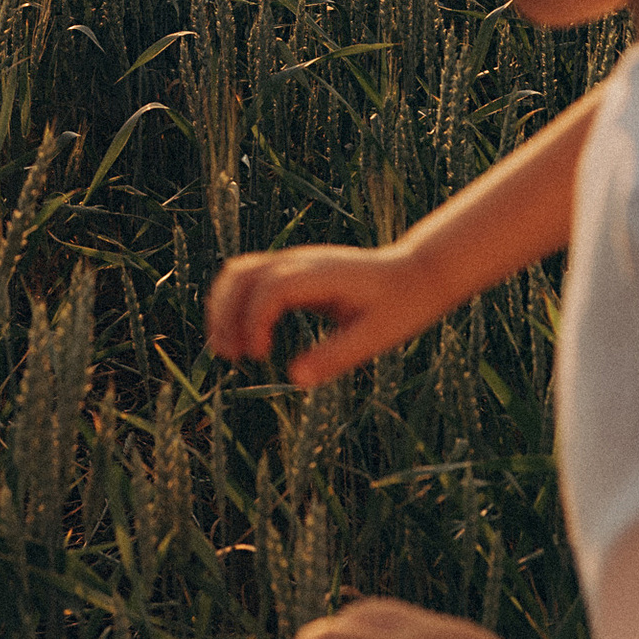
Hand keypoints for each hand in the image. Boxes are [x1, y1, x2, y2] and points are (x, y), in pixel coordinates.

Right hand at [204, 243, 440, 385]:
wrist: (415, 274)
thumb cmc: (401, 306)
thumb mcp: (376, 338)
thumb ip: (336, 355)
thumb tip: (294, 378)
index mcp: (322, 274)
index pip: (271, 287)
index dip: (255, 321)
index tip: (259, 356)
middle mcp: (302, 260)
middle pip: (243, 273)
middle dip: (226, 313)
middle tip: (230, 357)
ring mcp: (294, 261)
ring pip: (239, 271)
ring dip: (223, 307)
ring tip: (227, 350)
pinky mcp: (293, 271)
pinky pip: (249, 278)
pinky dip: (234, 304)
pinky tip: (242, 338)